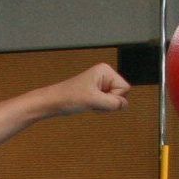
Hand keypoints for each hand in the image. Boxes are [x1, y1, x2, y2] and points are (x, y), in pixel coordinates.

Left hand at [0, 64, 131, 146]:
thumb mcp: (94, 101)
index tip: (98, 98)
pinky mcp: (97, 92)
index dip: (114, 98)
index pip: (125, 88)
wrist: (53, 102)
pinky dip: (100, 108)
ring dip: (104, 106)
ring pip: (115, 101)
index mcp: (106, 70)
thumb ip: (113, 103)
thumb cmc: (69, 97)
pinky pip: (108, 104)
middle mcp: (105, 75)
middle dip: (109, 102)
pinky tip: (90, 106)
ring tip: (90, 103)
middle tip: (93, 101)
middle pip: (121, 94)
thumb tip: (125, 105)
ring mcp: (101, 84)